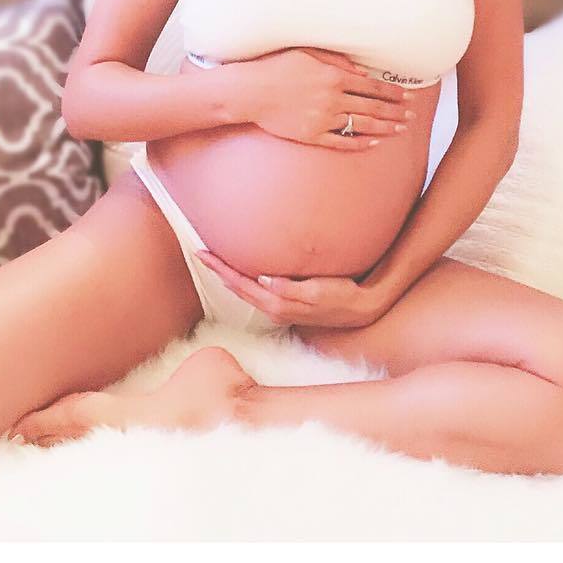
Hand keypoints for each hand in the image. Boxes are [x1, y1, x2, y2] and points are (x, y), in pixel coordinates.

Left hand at [193, 248, 394, 328]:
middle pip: (238, 289)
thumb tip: (263, 279)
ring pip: (247, 292)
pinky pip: (258, 294)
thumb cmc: (341, 295)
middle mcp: (274, 309)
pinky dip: (245, 283)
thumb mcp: (317, 290)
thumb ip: (289, 287)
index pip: (242, 284)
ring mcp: (280, 309)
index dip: (221, 269)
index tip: (203, 253)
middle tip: (201, 254)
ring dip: (230, 278)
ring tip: (216, 263)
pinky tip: (244, 275)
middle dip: (219, 272)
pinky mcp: (287, 307)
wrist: (361, 309)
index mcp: (278, 303)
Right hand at [236, 46, 413, 149]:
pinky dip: (358, 143)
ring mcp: (322, 119)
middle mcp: (332, 99)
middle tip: (411, 116)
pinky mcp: (311, 135)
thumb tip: (363, 72)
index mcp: (334, 77)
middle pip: (372, 108)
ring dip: (384, 128)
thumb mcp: (308, 53)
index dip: (392, 93)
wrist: (249, 91)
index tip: (408, 97)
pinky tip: (372, 143)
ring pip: (361, 125)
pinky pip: (340, 142)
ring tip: (399, 130)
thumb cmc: (276, 66)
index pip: (372, 87)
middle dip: (395, 112)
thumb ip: (338, 61)